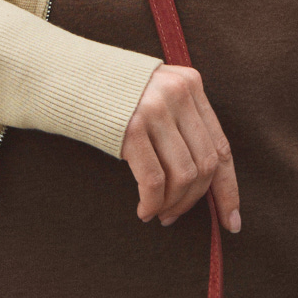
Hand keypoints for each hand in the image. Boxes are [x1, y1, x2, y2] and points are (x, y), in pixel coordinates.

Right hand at [119, 65, 240, 232]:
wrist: (66, 76)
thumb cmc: (112, 97)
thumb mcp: (157, 97)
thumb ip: (182, 125)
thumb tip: (203, 185)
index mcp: (192, 85)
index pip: (221, 146)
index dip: (228, 189)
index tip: (231, 221)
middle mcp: (179, 94)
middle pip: (204, 164)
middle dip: (193, 200)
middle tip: (174, 216)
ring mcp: (156, 109)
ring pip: (183, 174)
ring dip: (172, 204)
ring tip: (158, 214)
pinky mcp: (131, 127)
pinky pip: (153, 179)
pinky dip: (152, 202)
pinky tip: (143, 211)